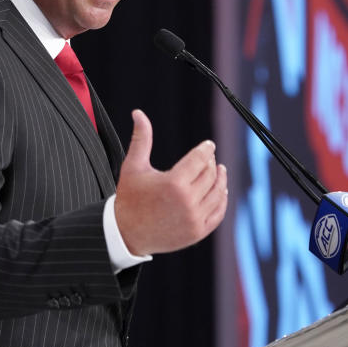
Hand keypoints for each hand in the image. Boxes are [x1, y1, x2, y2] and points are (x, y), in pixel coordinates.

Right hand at [114, 109, 227, 255]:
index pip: (200, 159)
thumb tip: (138, 113)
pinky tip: (221, 192)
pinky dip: (221, 201)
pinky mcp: (197, 232)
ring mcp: (194, 219)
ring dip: (221, 180)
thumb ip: (141, 138)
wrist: (126, 233)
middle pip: (210, 174)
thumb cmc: (129, 198)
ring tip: (220, 171)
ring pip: (217, 193)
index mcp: (173, 183)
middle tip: (210, 157)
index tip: (209, 145)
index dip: (206, 149)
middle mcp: (187, 201)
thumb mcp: (133, 166)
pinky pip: (218, 214)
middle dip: (211, 163)